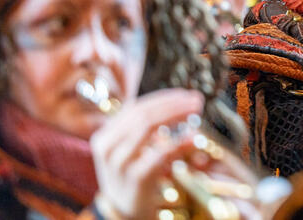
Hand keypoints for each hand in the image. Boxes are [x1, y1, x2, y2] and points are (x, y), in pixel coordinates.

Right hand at [91, 88, 260, 219]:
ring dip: (175, 115)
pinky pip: (159, 153)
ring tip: (195, 111)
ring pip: (147, 127)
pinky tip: (193, 137)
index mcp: (106, 135)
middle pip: (143, 114)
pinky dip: (178, 142)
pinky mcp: (136, 178)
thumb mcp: (133, 149)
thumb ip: (149, 128)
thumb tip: (182, 106)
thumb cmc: (132, 175)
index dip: (163, 98)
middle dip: (172, 104)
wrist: (123, 212)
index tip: (185, 95)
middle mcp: (107, 146)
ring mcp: (120, 163)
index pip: (136, 107)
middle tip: (196, 100)